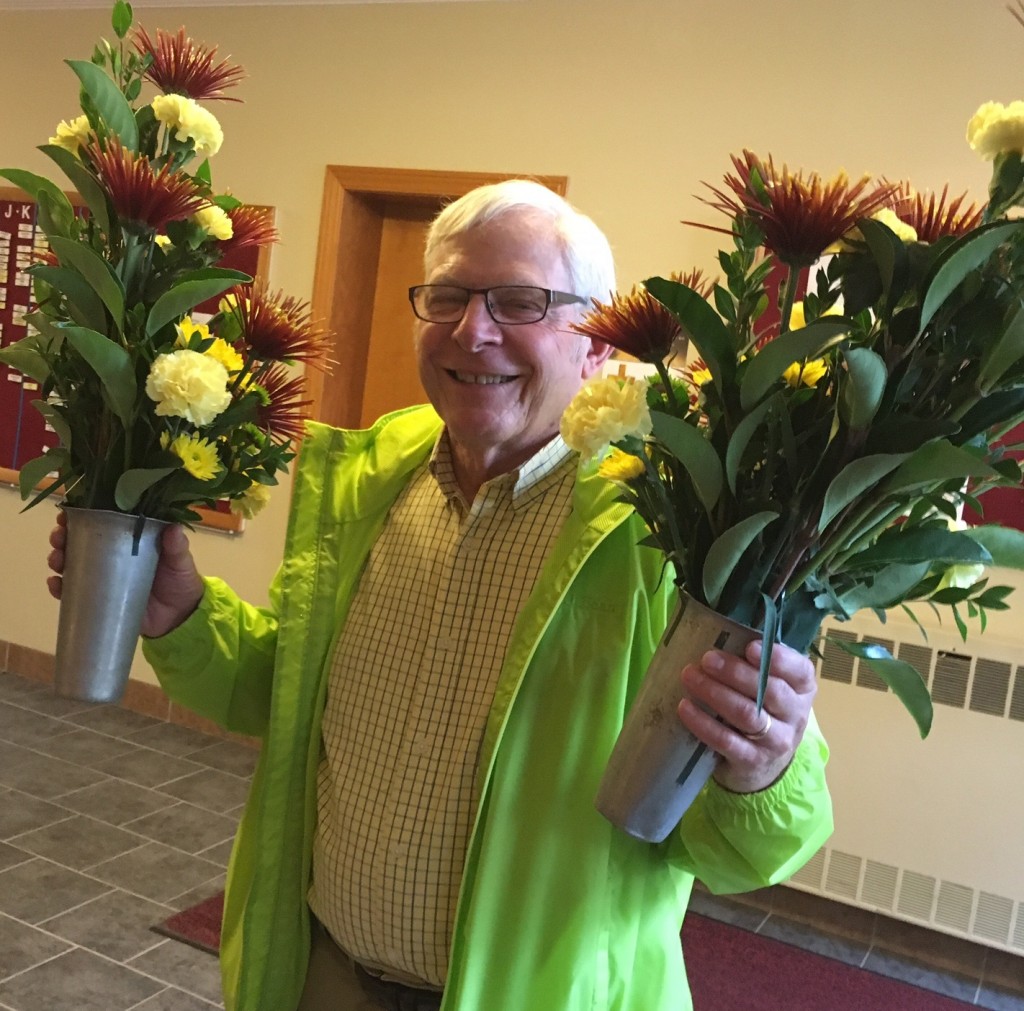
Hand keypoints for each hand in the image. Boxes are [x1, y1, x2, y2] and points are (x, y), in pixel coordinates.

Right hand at [47, 510, 204, 637]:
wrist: (181, 618)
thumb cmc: (180, 581)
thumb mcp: (181, 562)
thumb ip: (177, 548)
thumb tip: (174, 529)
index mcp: (128, 539)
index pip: (100, 522)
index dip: (82, 516)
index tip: (69, 513)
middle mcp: (111, 556)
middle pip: (79, 542)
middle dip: (63, 537)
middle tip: (59, 538)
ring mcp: (102, 578)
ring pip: (71, 565)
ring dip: (58, 559)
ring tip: (57, 560)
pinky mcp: (98, 600)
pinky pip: (73, 593)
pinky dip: (59, 588)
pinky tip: (56, 584)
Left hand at [677, 639, 816, 793]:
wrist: (763, 765)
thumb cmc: (763, 710)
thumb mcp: (769, 685)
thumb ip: (756, 663)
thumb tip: (719, 630)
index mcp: (802, 689)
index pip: (800, 671)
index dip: (779, 659)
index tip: (750, 646)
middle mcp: (795, 716)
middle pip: (769, 691)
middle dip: (735, 672)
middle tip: (706, 658)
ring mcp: (776, 742)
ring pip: (747, 714)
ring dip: (715, 693)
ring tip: (689, 676)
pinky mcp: (753, 761)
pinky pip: (727, 741)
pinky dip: (703, 723)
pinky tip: (685, 707)